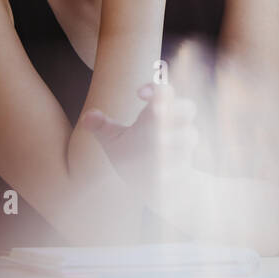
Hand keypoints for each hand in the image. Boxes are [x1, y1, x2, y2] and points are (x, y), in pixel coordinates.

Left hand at [80, 82, 198, 199]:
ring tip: (158, 143)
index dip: (156, 88)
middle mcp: (174, 129)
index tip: (138, 93)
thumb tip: (88, 117)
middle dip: (176, 107)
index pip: (164, 93)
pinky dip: (174, 168)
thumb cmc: (134, 157)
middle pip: (188, 107)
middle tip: (156, 111)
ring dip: (176, 138)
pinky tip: (161, 174)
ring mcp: (182, 150)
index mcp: (157, 116)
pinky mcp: (184, 172)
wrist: (156, 189)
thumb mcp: (115, 141)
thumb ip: (103, 127)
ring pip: (190, 136)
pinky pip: (185, 166)